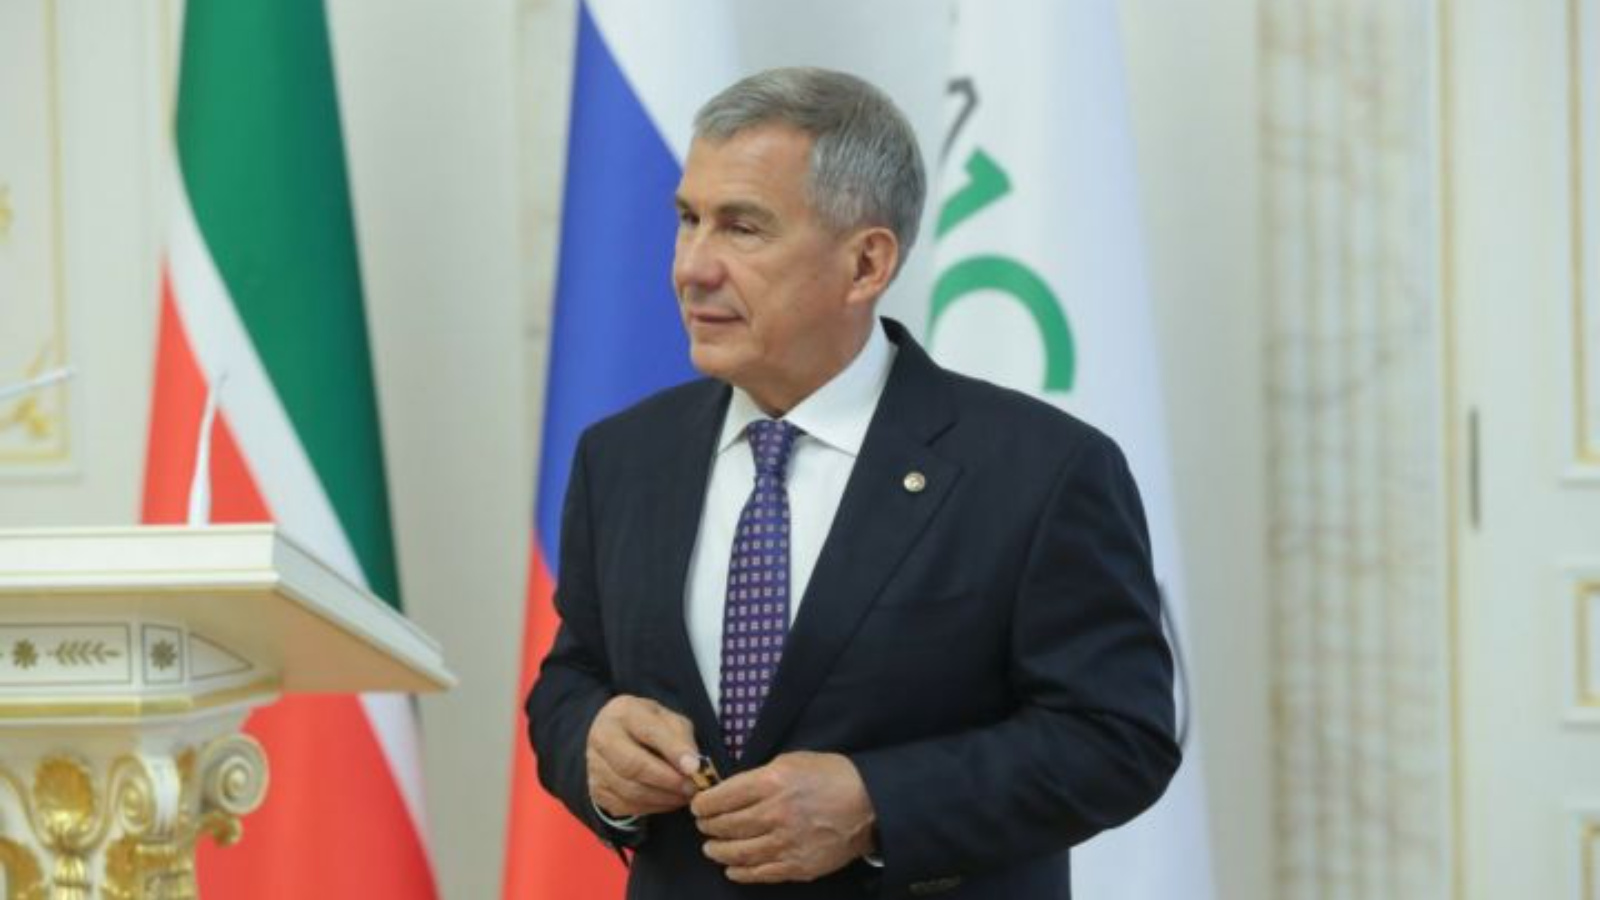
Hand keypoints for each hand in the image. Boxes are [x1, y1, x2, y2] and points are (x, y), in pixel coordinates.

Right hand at [586, 695, 700, 818]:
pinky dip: (652, 807)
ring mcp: (595, 765)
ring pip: (629, 790)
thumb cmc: (649, 726)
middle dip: (667, 780)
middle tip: (692, 788)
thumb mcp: (670, 720)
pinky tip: (668, 800)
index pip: (649, 732)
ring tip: (685, 795)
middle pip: (633, 766)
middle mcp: (602, 737)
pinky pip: (625, 806)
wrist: (618, 736)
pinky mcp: (596, 789)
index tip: (695, 768)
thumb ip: (682, 739)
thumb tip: (693, 767)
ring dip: (663, 797)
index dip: (674, 751)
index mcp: (623, 712)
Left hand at [691, 751, 875, 883]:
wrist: (868, 805)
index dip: (703, 803)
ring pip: (737, 853)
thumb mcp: (792, 761)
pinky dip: (740, 872)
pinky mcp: (796, 866)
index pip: (722, 797)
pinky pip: (759, 873)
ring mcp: (785, 844)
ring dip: (718, 850)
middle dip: (708, 826)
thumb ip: (759, 775)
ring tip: (711, 847)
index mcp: (771, 783)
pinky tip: (732, 868)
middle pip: (726, 826)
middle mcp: (774, 814)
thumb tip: (730, 790)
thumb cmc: (830, 776)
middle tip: (704, 825)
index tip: (698, 805)